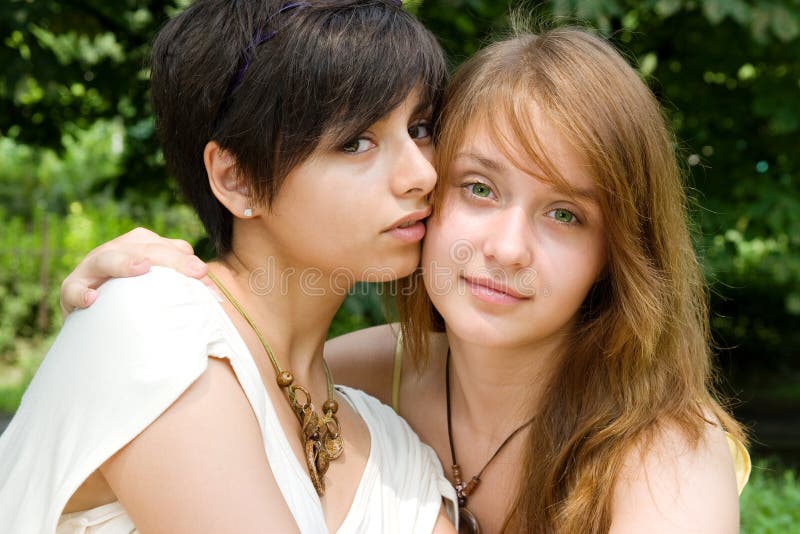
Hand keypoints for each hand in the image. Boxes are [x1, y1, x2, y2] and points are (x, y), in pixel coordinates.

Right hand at [60, 227, 208, 316]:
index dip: (187, 261)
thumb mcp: (160, 288)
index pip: (168, 248)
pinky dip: (81, 293)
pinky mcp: (72, 289)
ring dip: (124, 262)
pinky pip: (73, 289)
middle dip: (170, 259)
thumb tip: (215, 295)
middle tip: (193, 271)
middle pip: (144, 249)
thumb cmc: (137, 300)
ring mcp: (92, 267)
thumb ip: (184, 285)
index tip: (204, 275)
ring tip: (142, 269)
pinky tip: (92, 300)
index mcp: (141, 246)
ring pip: (107, 258)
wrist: (98, 320)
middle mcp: (117, 250)